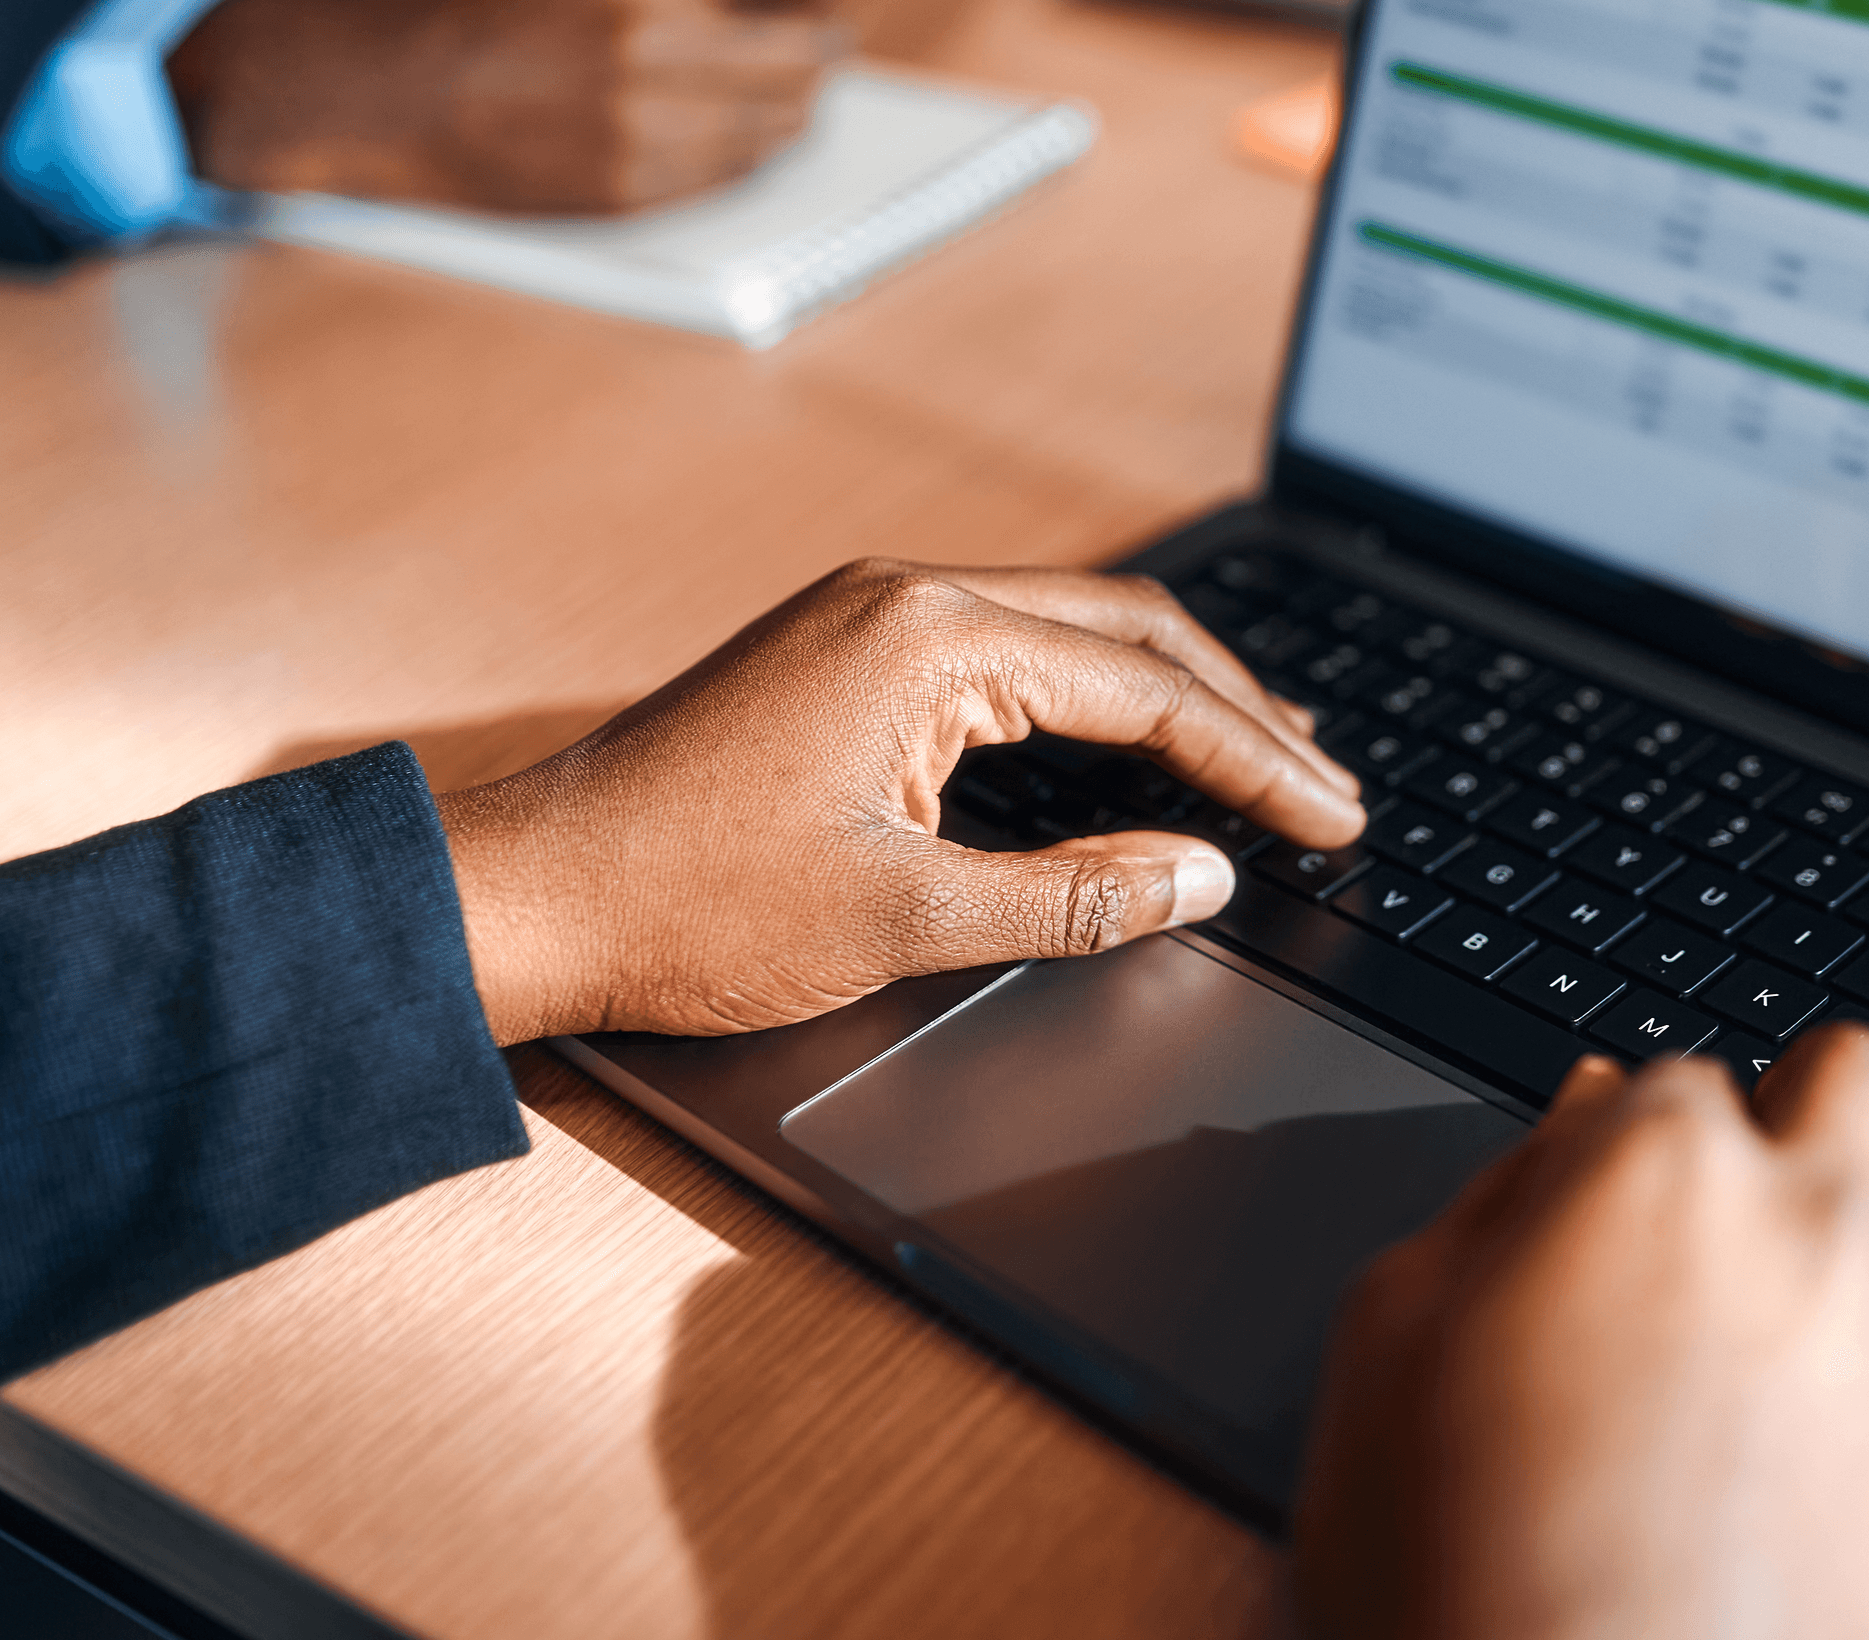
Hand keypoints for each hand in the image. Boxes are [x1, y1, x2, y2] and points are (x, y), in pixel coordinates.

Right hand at [166, 0, 849, 213]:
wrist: (367, 85)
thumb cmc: (463, 6)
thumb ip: (666, 0)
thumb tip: (756, 14)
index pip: (785, 4)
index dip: (817, 10)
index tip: (829, 14)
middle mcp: (652, 42)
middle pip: (799, 60)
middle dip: (817, 52)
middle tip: (825, 47)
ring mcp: (643, 122)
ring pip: (775, 126)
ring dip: (793, 109)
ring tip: (796, 95)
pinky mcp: (625, 186)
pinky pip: (728, 174)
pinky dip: (749, 153)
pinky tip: (748, 136)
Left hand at [435, 559, 1365, 1040]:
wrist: (533, 897)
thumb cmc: (689, 905)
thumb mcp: (904, 919)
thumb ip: (1073, 895)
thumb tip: (1199, 876)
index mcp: (929, 638)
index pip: (1145, 687)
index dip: (1258, 760)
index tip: (1335, 817)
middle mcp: (904, 598)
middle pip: (1124, 630)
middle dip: (1237, 708)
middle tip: (1325, 785)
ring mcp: (866, 617)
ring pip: (1066, 633)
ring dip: (1167, 695)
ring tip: (1262, 756)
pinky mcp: (839, 654)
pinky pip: (1002, 653)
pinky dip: (1086, 700)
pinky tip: (1125, 746)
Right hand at [1295, 1028, 1868, 1639]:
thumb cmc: (1462, 1551)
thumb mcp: (1391, 1330)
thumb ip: (1492, 1199)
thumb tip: (1566, 1128)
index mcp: (1652, 1170)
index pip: (1664, 1073)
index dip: (1613, 1136)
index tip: (1586, 1191)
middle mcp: (1803, 1221)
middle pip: (1848, 1070)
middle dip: (1784, 1102)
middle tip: (1720, 1175)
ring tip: (1833, 1215)